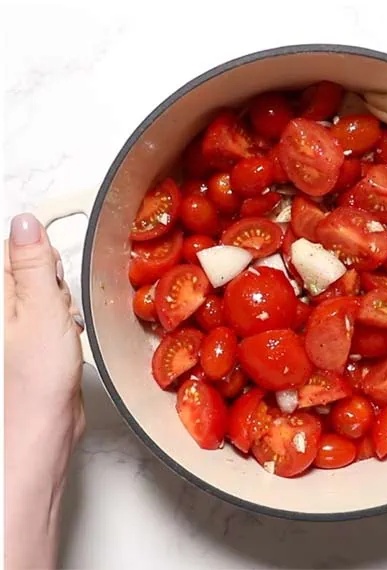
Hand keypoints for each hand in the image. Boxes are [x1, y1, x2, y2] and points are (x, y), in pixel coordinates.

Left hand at [4, 213, 85, 569]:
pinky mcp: (29, 341)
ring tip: (65, 328)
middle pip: (30, 268)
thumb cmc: (33, 382)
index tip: (54, 275)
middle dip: (54, 281)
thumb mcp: (40, 311)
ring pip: (45, 290)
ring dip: (62, 302)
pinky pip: (53, 312)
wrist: (40, 429)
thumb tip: (25, 222)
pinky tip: (67, 339)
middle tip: (60, 308)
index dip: (40, 256)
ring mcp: (11, 325)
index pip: (14, 249)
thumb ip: (32, 264)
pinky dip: (66, 321)